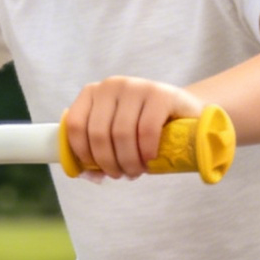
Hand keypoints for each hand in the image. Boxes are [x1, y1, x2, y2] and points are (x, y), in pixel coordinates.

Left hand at [61, 76, 202, 178]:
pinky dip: (146, 151)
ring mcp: (136, 86)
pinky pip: (146, 129)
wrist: (184, 114)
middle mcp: (111, 85)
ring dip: (128, 161)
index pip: (75, 125)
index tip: (99, 170)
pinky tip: (150, 158)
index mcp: (93, 93)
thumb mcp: (116, 136)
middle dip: (109, 162)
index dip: (84, 154)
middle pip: (98, 133)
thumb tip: (88, 174)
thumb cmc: (145, 129)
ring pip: (121, 134)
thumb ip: (98, 150)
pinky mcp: (160, 93)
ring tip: (136, 171)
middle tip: (123, 174)